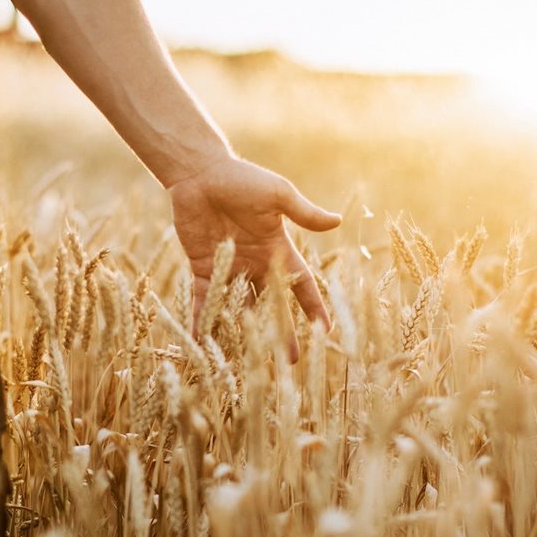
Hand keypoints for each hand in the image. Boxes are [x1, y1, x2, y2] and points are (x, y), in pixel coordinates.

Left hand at [167, 156, 340, 355]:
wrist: (199, 173)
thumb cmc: (242, 179)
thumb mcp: (277, 195)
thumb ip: (303, 212)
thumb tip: (337, 223)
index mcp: (277, 249)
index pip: (301, 284)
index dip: (313, 306)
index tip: (324, 331)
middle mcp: (256, 264)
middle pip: (271, 305)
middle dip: (280, 332)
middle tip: (289, 362)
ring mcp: (229, 269)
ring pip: (239, 308)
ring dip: (243, 334)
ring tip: (249, 363)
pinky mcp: (204, 269)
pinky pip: (205, 301)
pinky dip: (204, 320)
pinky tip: (204, 344)